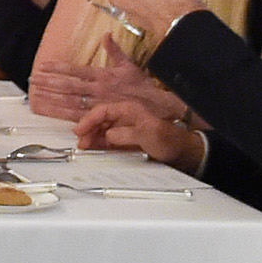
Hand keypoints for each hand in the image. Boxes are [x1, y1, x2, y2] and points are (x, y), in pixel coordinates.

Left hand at [30, 51, 174, 126]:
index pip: (76, 70)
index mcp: (103, 76)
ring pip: (68, 101)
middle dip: (48, 83)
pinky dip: (60, 114)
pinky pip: (76, 116)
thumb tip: (106, 34)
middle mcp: (97, 90)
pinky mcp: (98, 117)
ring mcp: (96, 104)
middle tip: (32, 80)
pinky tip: (49, 112)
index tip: (43, 65)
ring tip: (34, 95)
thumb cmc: (142, 87)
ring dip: (50, 98)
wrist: (157, 108)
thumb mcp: (129, 65)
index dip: (58, 68)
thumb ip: (114, 50)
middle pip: (68, 86)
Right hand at [77, 97, 205, 172]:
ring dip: (91, 137)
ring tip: (84, 147)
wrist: (182, 152)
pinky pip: (108, 139)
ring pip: (102, 129)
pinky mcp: (126, 139)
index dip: (89, 120)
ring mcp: (125, 128)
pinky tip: (93, 148)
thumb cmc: (168, 140)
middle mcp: (125, 117)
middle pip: (100, 120)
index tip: (79, 131)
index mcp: (130, 110)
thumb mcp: (148, 134)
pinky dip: (98, 143)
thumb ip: (126, 134)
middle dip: (88, 130)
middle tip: (80, 143)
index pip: (103, 111)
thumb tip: (108, 135)